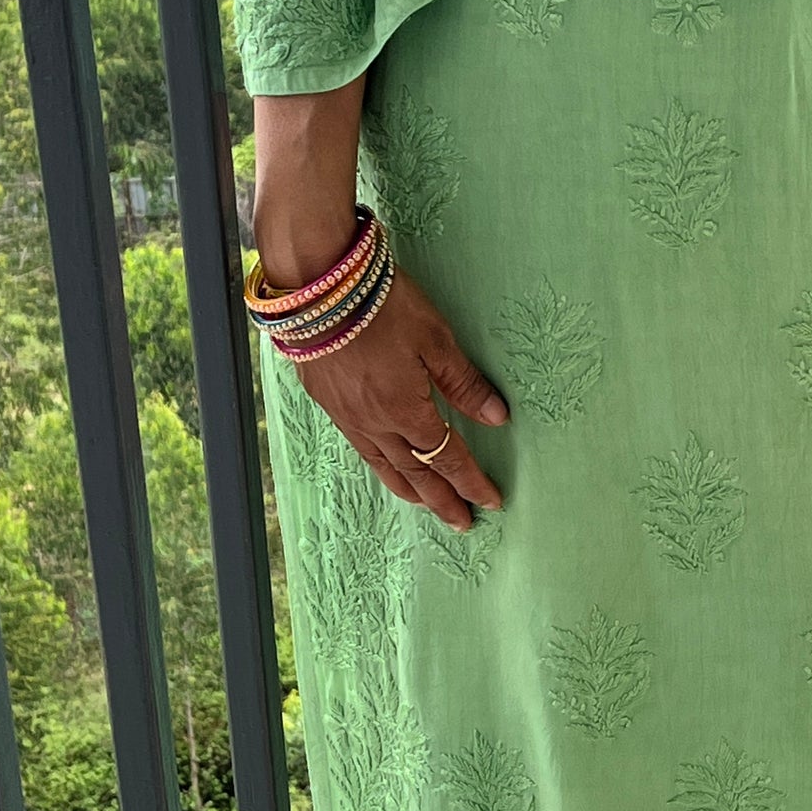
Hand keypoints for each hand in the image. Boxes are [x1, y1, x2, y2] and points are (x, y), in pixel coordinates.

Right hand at [295, 268, 508, 531]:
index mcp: (405, 411)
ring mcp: (346, 415)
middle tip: (461, 522)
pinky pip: (359, 447)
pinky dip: (378, 465)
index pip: (446, 458)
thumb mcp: (435, 339)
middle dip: (441, 499)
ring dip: (408, 489)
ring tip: (425, 505)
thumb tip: (497, 417)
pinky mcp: (326, 401)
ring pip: (382, 465)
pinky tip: (383, 464)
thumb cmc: (380, 305)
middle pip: (414, 473)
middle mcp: (374, 423)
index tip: (490, 501)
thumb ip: (464, 383)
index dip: (470, 481)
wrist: (315, 288)